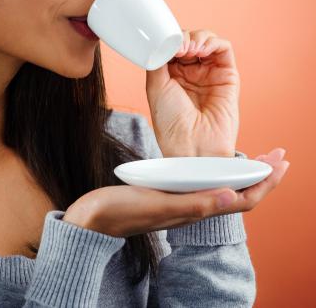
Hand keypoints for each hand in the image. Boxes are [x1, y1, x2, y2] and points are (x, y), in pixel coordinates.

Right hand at [63, 148, 289, 236]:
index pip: (243, 198)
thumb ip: (195, 203)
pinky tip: (215, 162)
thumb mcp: (158, 205)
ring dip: (244, 171)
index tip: (281, 162)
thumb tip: (235, 196)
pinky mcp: (171, 193)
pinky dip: (219, 170)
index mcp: (195, 208)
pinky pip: (205, 182)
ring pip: (224, 187)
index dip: (265, 182)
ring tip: (256, 156)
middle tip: (279, 155)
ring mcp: (182, 200)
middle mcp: (194, 205)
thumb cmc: (121, 211)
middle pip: (239, 192)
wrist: (94, 218)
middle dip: (262, 174)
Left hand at [145, 29, 239, 156]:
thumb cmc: (171, 122)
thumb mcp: (155, 86)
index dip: (169, 41)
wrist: (191, 145)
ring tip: (188, 47)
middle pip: (189, 40)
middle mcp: (191, 73)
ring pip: (206, 41)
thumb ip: (158, 59)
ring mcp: (209, 73)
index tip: (164, 44)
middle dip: (182, 38)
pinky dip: (213, 42)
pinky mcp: (227, 76)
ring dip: (197, 37)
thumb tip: (162, 39)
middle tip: (177, 46)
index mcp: (171, 76)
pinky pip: (224, 49)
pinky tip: (200, 48)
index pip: (172, 46)